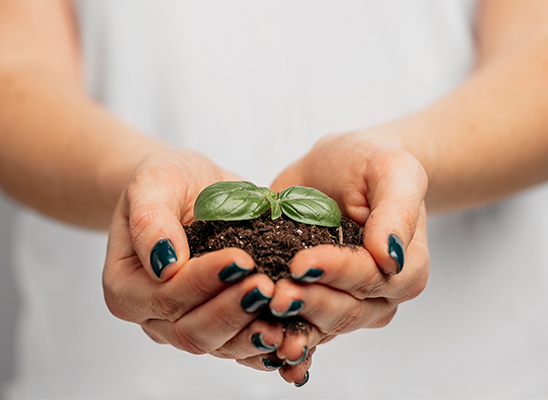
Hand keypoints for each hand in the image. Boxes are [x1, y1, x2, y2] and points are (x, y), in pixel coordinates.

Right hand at [103, 148, 283, 361]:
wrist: (188, 189)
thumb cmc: (165, 182)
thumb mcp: (152, 185)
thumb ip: (150, 221)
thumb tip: (165, 264)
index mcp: (127, 287)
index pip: (166, 295)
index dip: (203, 281)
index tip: (241, 259)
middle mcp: (154, 316)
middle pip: (192, 331)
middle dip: (233, 310)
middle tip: (267, 286)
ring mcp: (187, 323)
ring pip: (220, 344)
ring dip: (252, 332)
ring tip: (283, 309)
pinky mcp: (219, 323)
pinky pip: (240, 343)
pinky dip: (264, 341)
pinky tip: (290, 331)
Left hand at [238, 131, 428, 384]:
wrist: (338, 169)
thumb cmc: (369, 164)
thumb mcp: (392, 169)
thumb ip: (397, 209)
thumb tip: (389, 255)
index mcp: (404, 265)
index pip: (371, 276)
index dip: (337, 272)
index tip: (301, 262)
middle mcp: (378, 293)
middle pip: (347, 310)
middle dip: (310, 303)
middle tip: (276, 294)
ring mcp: (345, 302)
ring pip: (322, 325)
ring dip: (294, 327)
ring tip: (264, 317)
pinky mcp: (313, 300)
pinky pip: (303, 328)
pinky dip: (285, 341)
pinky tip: (265, 348)